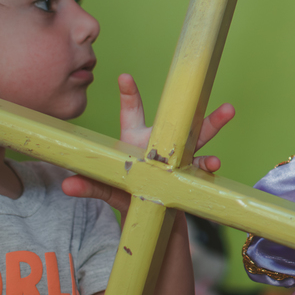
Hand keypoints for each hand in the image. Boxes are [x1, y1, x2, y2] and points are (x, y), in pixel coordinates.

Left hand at [62, 73, 233, 212]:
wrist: (148, 217)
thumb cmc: (127, 194)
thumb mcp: (109, 189)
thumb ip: (91, 186)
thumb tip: (67, 185)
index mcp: (136, 140)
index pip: (132, 114)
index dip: (129, 95)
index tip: (124, 77)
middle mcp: (161, 145)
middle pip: (179, 121)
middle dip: (188, 99)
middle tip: (205, 86)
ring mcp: (178, 160)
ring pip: (198, 140)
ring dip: (213, 125)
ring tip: (226, 112)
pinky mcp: (188, 178)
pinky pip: (200, 170)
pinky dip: (207, 167)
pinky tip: (214, 164)